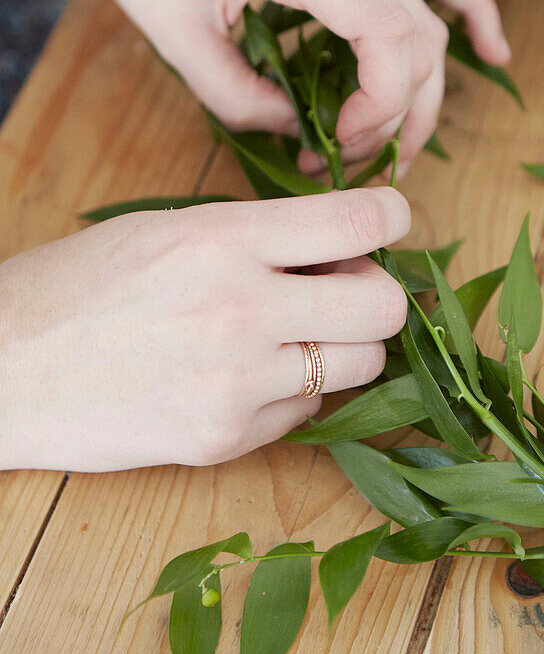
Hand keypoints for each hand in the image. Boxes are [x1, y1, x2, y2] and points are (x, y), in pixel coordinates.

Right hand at [0, 188, 409, 471]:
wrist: (2, 369)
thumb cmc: (80, 285)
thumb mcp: (169, 229)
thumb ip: (260, 235)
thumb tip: (346, 245)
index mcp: (220, 239)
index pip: (356, 222)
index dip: (393, 215)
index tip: (393, 219)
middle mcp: (237, 309)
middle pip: (384, 306)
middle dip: (376, 293)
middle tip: (342, 287)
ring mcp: (235, 383)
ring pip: (361, 365)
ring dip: (342, 345)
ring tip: (291, 332)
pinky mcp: (224, 438)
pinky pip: (308, 411)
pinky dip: (294, 391)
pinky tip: (245, 375)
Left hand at [69, 0, 509, 174]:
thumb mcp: (175, 36)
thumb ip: (239, 98)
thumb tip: (295, 130)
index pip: (389, 37)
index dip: (383, 106)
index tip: (337, 144)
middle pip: (417, 37)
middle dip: (398, 115)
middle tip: (350, 161)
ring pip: (424, 17)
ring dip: (420, 88)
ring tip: (397, 143)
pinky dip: (468, 10)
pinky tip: (492, 52)